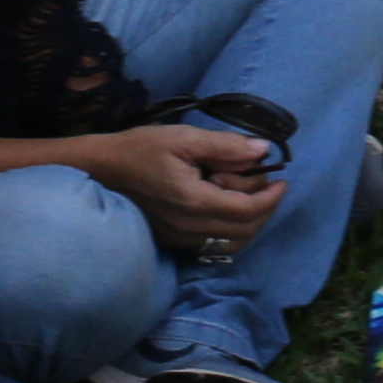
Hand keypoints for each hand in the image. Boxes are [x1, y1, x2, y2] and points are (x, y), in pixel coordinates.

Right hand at [78, 119, 285, 258]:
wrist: (101, 170)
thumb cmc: (141, 149)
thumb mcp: (185, 138)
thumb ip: (226, 146)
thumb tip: (262, 151)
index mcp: (195, 201)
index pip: (247, 210)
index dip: (271, 198)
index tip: (282, 180)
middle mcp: (189, 228)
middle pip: (244, 231)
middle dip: (264, 209)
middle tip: (264, 183)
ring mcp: (179, 238)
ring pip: (229, 243)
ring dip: (248, 222)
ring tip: (245, 193)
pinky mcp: (172, 240)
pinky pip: (211, 244)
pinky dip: (229, 229)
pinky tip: (225, 205)